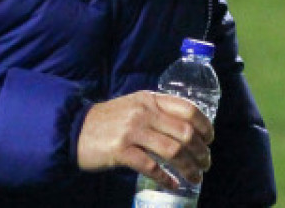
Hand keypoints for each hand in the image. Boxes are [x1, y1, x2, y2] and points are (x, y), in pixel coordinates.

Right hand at [76, 91, 213, 189]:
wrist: (74, 129)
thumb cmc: (108, 120)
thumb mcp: (134, 106)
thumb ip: (156, 112)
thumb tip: (186, 128)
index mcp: (149, 99)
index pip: (187, 108)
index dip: (204, 126)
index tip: (210, 139)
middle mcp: (143, 112)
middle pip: (184, 132)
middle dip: (201, 151)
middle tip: (206, 163)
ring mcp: (132, 131)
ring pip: (172, 151)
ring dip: (189, 167)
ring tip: (195, 176)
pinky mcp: (120, 151)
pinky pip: (151, 166)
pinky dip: (166, 177)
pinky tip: (172, 184)